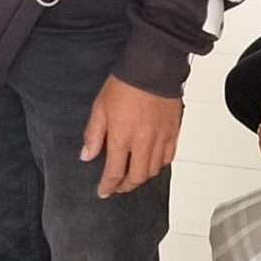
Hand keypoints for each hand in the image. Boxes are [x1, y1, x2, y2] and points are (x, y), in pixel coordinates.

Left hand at [80, 76, 182, 198]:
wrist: (152, 68)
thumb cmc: (124, 84)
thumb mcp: (100, 107)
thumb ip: (93, 134)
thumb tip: (87, 155)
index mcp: (122, 137)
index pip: (114, 171)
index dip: (108, 185)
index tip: (103, 192)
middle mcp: (143, 142)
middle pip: (136, 177)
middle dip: (125, 186)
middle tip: (116, 186)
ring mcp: (160, 139)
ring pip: (152, 170)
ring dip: (141, 177)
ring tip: (131, 175)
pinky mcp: (173, 132)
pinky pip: (168, 158)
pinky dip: (158, 165)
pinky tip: (150, 162)